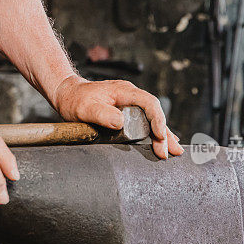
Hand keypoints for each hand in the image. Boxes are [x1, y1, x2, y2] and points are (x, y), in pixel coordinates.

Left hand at [52, 75, 183, 158]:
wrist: (68, 94)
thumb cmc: (75, 100)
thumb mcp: (85, 108)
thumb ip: (102, 114)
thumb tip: (120, 122)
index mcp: (125, 91)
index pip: (149, 103)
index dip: (157, 120)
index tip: (159, 136)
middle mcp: (131, 96)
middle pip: (154, 113)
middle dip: (164, 133)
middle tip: (169, 152)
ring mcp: (130, 103)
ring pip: (152, 119)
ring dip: (164, 135)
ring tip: (176, 151)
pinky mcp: (127, 111)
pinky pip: (146, 121)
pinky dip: (156, 132)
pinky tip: (164, 140)